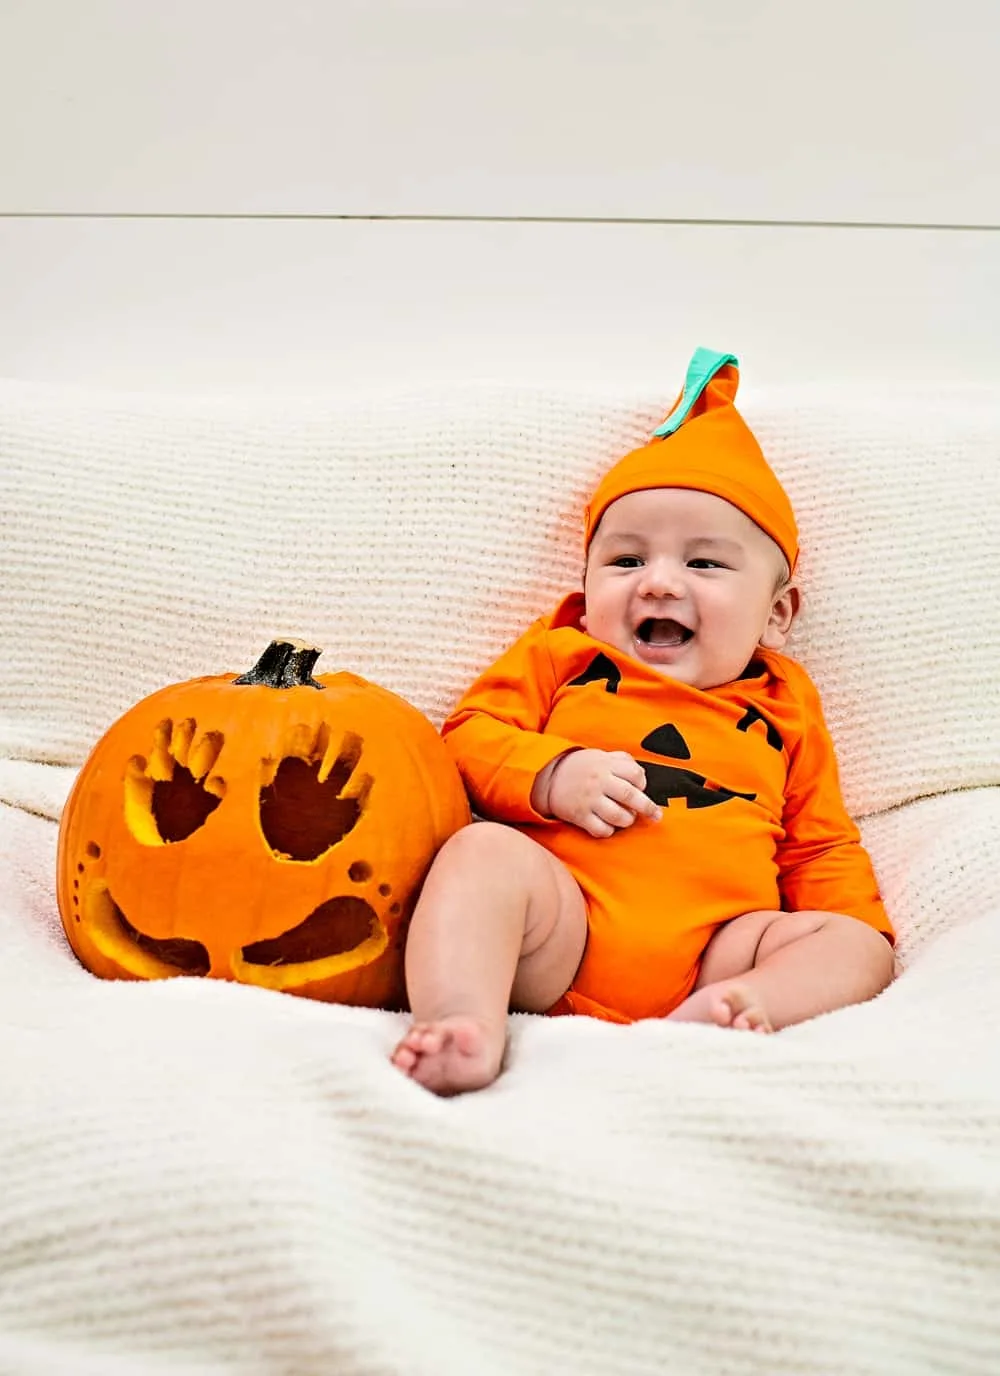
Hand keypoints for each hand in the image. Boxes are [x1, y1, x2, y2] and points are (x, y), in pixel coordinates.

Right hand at [533, 749, 661, 837]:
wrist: (548, 776)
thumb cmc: (580, 767)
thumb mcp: (600, 755)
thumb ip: (621, 760)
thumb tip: (641, 774)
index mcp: (606, 765)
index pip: (635, 774)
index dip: (643, 783)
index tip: (641, 788)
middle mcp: (599, 782)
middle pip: (631, 795)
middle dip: (648, 807)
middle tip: (656, 815)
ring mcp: (589, 800)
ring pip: (619, 816)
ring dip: (628, 820)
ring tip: (627, 818)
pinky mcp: (580, 816)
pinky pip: (601, 830)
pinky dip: (609, 831)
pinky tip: (608, 825)